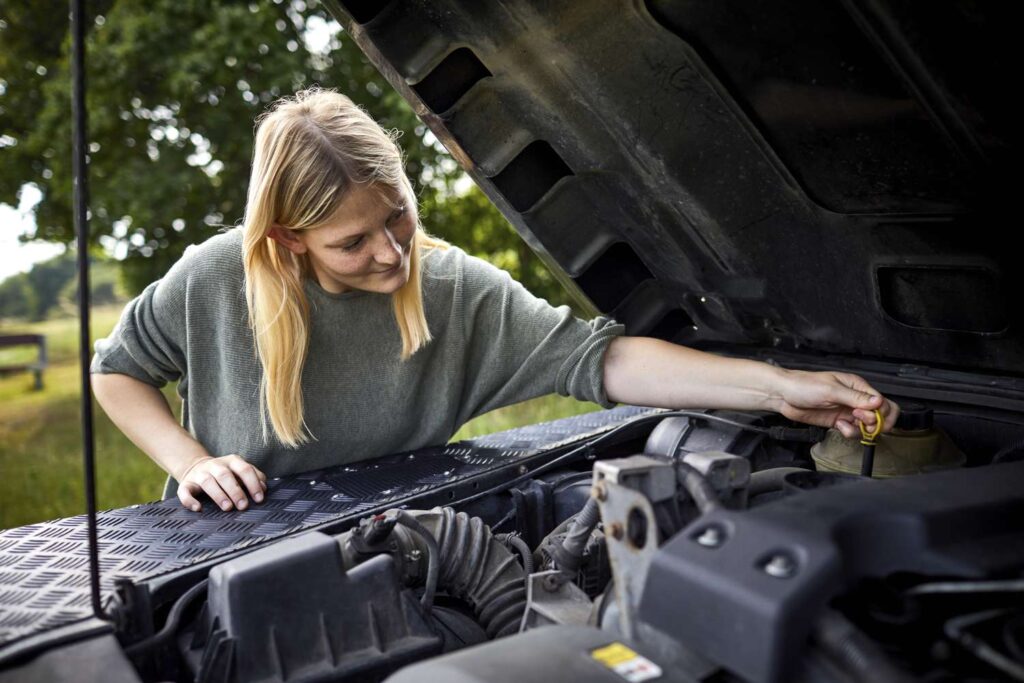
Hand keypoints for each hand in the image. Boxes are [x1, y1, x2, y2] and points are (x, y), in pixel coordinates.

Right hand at [176, 454, 267, 511]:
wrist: (197, 468)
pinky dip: (189, 500)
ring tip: (227, 507)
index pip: (244, 469)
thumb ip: (254, 477)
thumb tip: (263, 488)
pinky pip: (184, 491)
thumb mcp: (241, 471)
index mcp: (232, 461)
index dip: (252, 483)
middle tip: (243, 506)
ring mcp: (199, 474)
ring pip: (207, 482)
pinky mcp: (186, 484)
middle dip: (235, 491)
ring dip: (218, 495)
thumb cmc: (227, 474)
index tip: (259, 499)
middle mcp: (215, 465)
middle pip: (225, 475)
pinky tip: (198, 508)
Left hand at [773, 369, 899, 438]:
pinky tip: (838, 426)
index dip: (880, 413)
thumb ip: (855, 397)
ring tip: (845, 424)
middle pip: (879, 416)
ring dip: (860, 430)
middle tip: (857, 420)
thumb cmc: (804, 385)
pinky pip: (853, 431)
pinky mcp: (839, 422)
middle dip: (873, 423)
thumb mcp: (831, 390)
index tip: (867, 417)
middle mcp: (856, 399)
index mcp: (858, 386)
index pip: (883, 402)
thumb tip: (878, 401)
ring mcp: (848, 411)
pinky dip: (849, 432)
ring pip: (867, 427)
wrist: (784, 395)